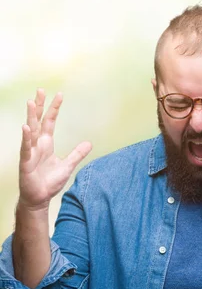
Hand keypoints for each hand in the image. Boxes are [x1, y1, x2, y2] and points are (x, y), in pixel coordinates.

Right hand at [19, 89, 92, 210]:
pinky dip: (26, 138)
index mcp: (46, 144)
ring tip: (32, 102)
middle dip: (40, 106)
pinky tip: (26, 127)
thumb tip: (89, 143)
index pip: (50, 122)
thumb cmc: (49, 182)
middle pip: (38, 121)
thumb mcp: (67, 166)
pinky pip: (25, 148)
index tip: (59, 94)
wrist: (40, 198)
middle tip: (41, 90)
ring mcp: (30, 153)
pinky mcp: (26, 163)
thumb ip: (77, 154)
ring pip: (30, 131)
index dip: (54, 109)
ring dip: (31, 117)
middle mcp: (37, 145)